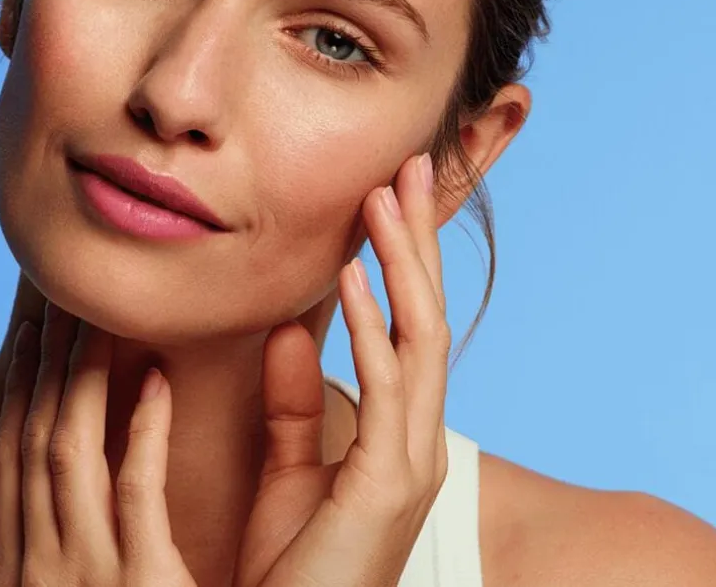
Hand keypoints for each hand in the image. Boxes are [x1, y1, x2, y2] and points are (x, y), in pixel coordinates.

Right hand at [0, 304, 197, 586]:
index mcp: (26, 570)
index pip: (11, 464)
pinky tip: (156, 379)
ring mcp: (87, 575)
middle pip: (34, 442)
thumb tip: (76, 489)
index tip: (30, 343)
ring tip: (96, 323)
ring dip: (78, 379)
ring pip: (70, 451)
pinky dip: (145, 426)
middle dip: (43, 368)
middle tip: (58, 309)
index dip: (17, 395)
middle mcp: (42, 569)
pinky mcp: (143, 581)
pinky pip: (138, 484)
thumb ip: (72, 546)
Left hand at [236, 152, 449, 586]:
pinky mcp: (391, 483)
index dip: (402, 260)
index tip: (387, 197)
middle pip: (427, 315)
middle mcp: (419, 436)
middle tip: (409, 168)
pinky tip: (353, 276)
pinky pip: (388, 388)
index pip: (409, 325)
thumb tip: (288, 331)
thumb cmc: (295, 566)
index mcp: (400, 431)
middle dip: (417, 241)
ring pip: (420, 338)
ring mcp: (413, 458)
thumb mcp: (290, 469)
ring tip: (385, 200)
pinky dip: (372, 328)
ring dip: (402, 265)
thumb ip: (295, 402)